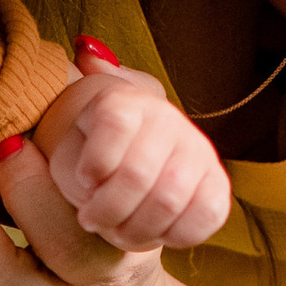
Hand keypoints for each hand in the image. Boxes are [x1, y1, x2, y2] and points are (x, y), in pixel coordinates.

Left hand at [34, 42, 231, 252]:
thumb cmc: (89, 158)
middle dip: (107, 209)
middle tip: (91, 221)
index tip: (84, 182)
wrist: (128, 181)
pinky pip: (203, 219)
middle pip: (139, 173)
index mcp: (125, 100)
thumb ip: (68, 103)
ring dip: (133, 228)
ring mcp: (199, 153)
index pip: (115, 123)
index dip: (96, 162)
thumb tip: (86, 50)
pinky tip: (150, 232)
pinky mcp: (219, 188)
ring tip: (114, 230)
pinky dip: (170, 235)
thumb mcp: (67, 134)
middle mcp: (168, 120)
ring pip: (168, 200)